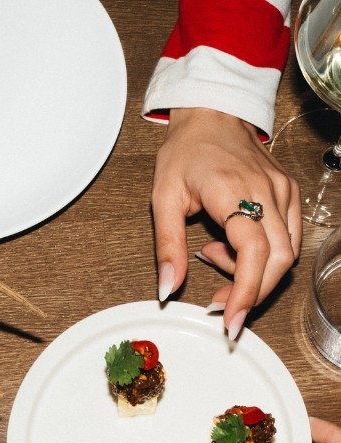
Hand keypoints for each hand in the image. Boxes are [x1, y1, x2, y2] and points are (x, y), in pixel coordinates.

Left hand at [151, 108, 300, 338]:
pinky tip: (232, 247)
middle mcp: (266, 192)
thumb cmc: (185, 153)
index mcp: (234, 192)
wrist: (212, 113)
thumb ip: (167, 247)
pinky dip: (263, 257)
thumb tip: (168, 290)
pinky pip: (287, 239)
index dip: (246, 292)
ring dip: (254, 275)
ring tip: (214, 258)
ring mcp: (282, 192)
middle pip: (277, 261)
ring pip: (286, 254)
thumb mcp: (162, 199)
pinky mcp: (288, 194)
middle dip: (249, 292)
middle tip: (216, 302)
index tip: (231, 320)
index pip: (254, 254)